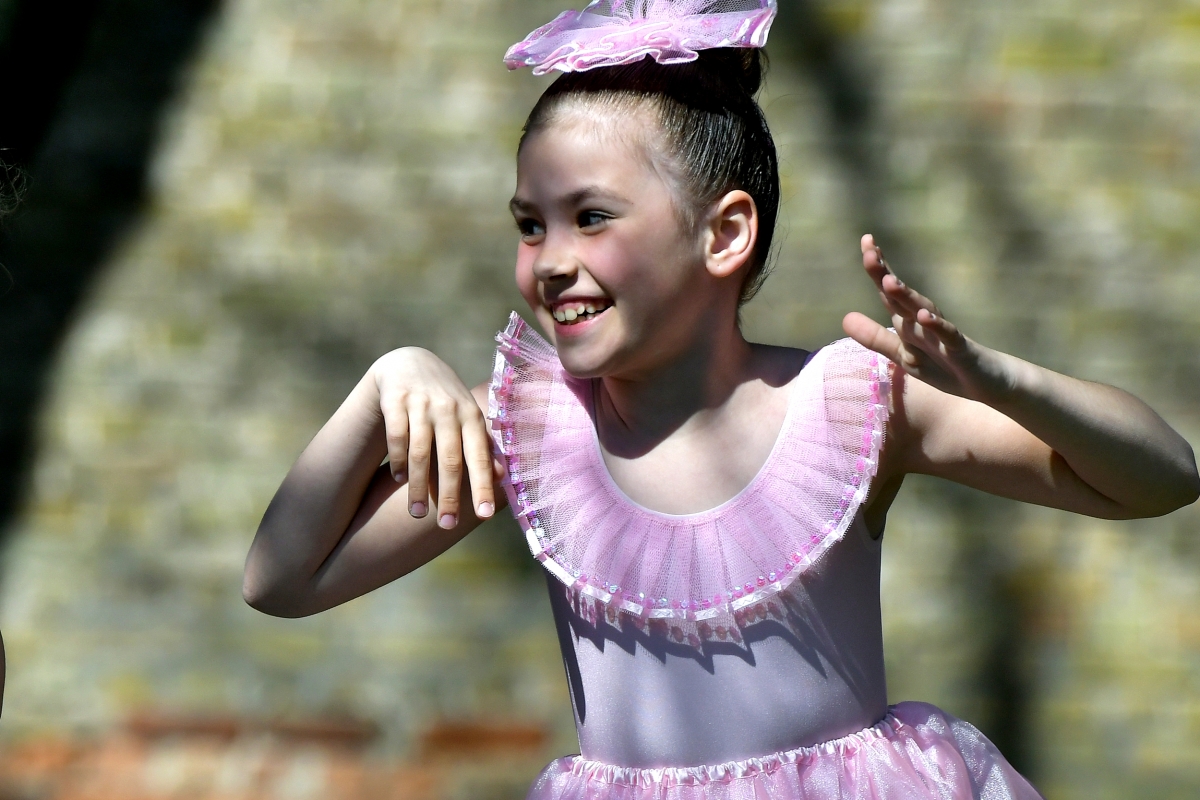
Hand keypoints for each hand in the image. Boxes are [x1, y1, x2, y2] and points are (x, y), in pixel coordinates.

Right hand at [370, 348, 496, 528]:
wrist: (409, 363)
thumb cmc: (446, 401)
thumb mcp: (467, 417)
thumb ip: (482, 445)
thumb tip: (502, 477)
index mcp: (472, 416)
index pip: (480, 456)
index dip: (483, 486)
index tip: (485, 516)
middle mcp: (449, 409)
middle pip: (450, 460)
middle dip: (450, 496)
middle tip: (448, 525)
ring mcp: (421, 403)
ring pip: (420, 453)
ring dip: (417, 487)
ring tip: (417, 514)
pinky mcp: (395, 400)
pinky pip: (396, 437)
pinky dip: (397, 461)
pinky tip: (398, 479)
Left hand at [842, 234, 1011, 402]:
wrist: (988, 384)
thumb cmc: (945, 367)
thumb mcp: (904, 355)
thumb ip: (876, 338)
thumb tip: (845, 318)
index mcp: (909, 323)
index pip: (889, 293)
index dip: (878, 270)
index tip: (867, 242)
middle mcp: (925, 322)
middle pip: (902, 296)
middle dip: (886, 275)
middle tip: (870, 252)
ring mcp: (944, 334)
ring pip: (924, 311)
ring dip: (907, 296)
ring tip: (889, 281)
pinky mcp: (962, 351)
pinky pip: (949, 336)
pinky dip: (938, 326)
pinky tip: (925, 316)